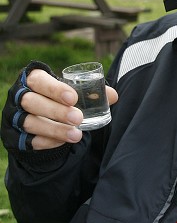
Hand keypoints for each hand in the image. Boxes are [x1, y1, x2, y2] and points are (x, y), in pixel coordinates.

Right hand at [1, 64, 117, 151]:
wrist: (40, 117)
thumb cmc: (58, 98)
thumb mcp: (71, 91)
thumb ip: (91, 92)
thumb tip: (113, 96)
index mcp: (34, 80)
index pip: (39, 80)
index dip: (54, 88)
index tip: (73, 98)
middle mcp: (21, 97)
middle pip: (32, 102)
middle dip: (56, 110)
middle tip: (78, 117)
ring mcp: (16, 117)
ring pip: (30, 122)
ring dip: (55, 129)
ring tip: (77, 135)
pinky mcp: (17, 136)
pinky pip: (30, 140)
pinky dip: (48, 141)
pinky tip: (63, 142)